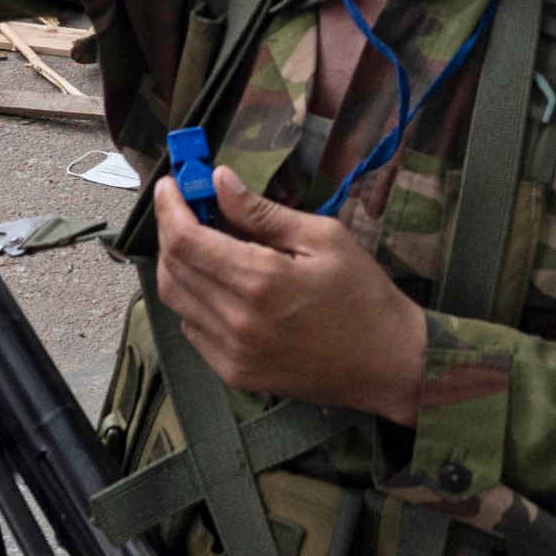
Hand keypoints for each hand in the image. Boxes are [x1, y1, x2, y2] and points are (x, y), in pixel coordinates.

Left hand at [148, 171, 429, 424]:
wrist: (386, 363)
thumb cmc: (363, 295)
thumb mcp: (323, 238)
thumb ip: (263, 213)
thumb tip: (220, 181)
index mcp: (261, 281)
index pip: (187, 240)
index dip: (169, 208)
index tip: (169, 184)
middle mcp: (238, 321)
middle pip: (173, 269)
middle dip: (170, 231)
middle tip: (185, 207)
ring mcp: (233, 354)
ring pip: (176, 301)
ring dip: (177, 265)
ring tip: (199, 240)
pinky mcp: (235, 374)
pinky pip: (193, 330)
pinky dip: (192, 299)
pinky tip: (217, 283)